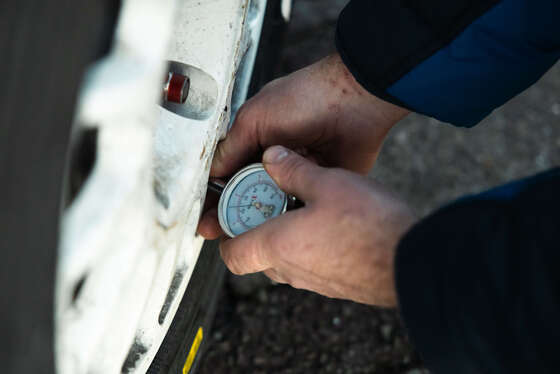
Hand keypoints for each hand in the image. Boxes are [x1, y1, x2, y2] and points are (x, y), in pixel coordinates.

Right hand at [199, 54, 407, 238]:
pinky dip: (289, 219)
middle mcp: (275, 161)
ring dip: (260, 220)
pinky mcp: (320, 185)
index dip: (216, 195)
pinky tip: (276, 232)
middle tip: (217, 232)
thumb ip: (232, 147)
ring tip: (243, 238)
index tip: (205, 216)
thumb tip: (212, 174)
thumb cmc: (306, 98)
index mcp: (256, 142)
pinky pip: (300, 206)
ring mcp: (298, 175)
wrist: (356, 100)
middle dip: (232, 213)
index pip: (229, 174)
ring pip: (272, 204)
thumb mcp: (256, 118)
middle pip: (248, 194)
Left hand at [218, 146, 416, 306]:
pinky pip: (310, 266)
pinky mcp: (337, 285)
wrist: (412, 260)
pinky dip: (308, 247)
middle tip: (270, 202)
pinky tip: (330, 224)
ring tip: (303, 208)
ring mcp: (314, 282)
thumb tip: (271, 157)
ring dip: (285, 237)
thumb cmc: (368, 224)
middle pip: (257, 256)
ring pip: (285, 260)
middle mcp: (291, 270)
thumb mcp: (327, 182)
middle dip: (257, 229)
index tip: (234, 214)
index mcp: (277, 245)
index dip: (226, 236)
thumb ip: (293, 169)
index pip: (232, 255)